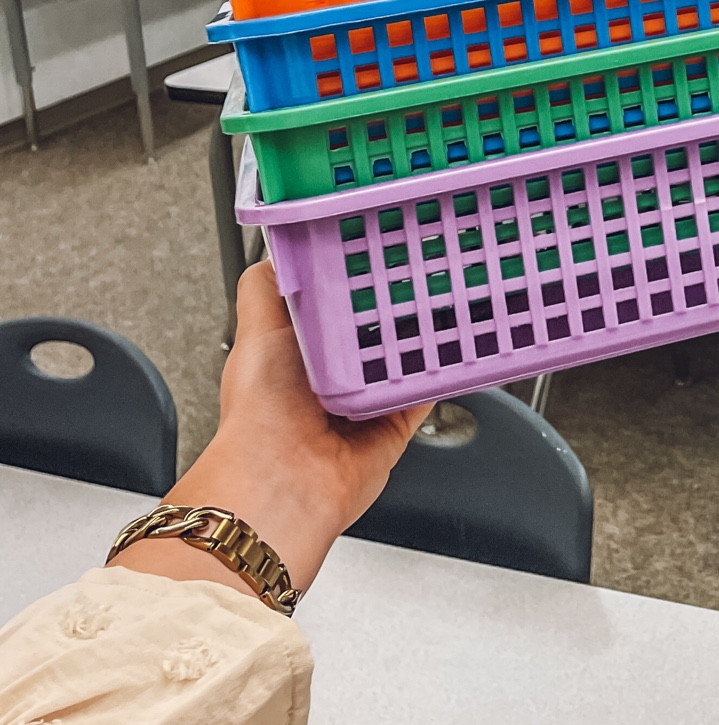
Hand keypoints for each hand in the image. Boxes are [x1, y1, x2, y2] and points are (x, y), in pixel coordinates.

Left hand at [111, 261, 430, 599]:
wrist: (283, 480)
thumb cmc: (259, 410)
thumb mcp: (256, 326)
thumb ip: (268, 285)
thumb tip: (280, 244)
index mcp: (298, 347)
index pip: (335, 299)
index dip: (356, 273)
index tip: (383, 245)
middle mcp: (331, 374)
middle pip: (375, 324)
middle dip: (396, 300)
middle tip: (424, 266)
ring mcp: (365, 400)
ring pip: (406, 354)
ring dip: (424, 334)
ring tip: (447, 295)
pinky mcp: (394, 424)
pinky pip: (428, 391)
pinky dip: (443, 371)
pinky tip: (455, 345)